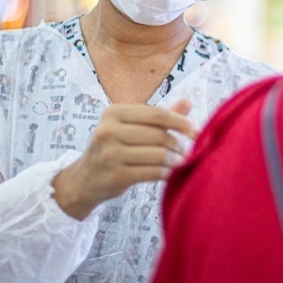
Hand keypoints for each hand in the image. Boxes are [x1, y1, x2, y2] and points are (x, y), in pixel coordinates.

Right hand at [51, 99, 196, 219]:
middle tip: (187, 151)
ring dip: (174, 159)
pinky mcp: (115, 174)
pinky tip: (169, 174)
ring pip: (156, 154)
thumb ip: (159, 117)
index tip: (197, 131)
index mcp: (114, 112)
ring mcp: (110, 153)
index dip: (181, 122)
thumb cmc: (114, 149)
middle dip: (178, 143)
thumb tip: (188, 102)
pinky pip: (150, 172)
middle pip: (158, 134)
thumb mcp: (131, 127)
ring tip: (180, 162)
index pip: (157, 114)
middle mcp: (109, 130)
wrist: (85, 179)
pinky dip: (164, 173)